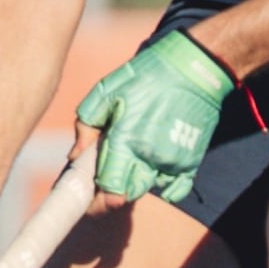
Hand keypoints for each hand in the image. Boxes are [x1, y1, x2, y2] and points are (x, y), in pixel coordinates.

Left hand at [74, 29, 231, 207]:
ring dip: (134, 184)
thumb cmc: (146, 76)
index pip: (109, 188)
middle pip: (127, 193)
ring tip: (129, 165)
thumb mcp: (106, 92)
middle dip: (111, 192)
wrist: (193, 69)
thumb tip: (74, 156)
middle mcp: (150, 157)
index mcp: (126, 141)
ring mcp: (173, 162)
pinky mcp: (191, 161)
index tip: (88, 196)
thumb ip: (86, 125)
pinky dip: (163, 188)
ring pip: (147, 189)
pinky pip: (175, 190)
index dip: (96, 199)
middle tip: (103, 182)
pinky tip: (152, 173)